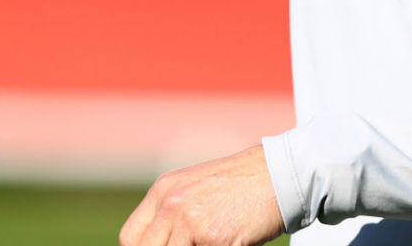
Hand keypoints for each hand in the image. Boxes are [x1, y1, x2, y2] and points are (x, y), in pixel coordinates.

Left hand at [120, 144, 285, 245]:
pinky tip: (232, 241)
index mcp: (164, 192)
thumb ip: (172, 210)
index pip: (131, 238)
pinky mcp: (216, 239)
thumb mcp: (196, 187)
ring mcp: (192, 223)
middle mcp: (173, 206)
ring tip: (217, 239)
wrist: (280, 173)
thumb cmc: (242, 183)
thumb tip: (158, 240)